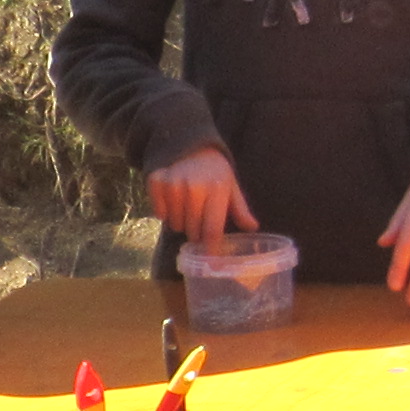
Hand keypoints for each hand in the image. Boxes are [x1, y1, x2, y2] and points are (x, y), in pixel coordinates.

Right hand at [146, 149, 260, 242]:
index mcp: (217, 190)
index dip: (212, 249)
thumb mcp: (231, 187)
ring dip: (181, 223)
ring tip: (187, 208)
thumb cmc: (215, 172)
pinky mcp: (156, 181)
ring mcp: (173, 184)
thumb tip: (253, 228)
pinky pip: (159, 213)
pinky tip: (172, 201)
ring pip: (175, 224)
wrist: (191, 146)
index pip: (212, 228)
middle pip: (193, 230)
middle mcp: (194, 187)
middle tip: (199, 220)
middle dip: (197, 232)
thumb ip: (240, 209)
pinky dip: (165, 212)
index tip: (212, 263)